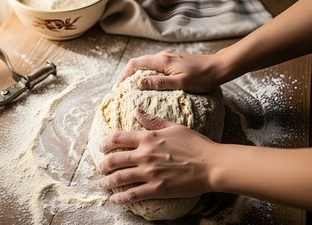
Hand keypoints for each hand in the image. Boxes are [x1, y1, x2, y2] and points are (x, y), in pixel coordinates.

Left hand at [97, 107, 220, 203]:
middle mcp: (145, 155)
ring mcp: (149, 173)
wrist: (211, 164)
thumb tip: (136, 111)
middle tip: (100, 168)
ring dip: (107, 182)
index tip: (101, 147)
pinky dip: (121, 198)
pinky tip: (114, 199)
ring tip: (102, 184)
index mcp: (148, 138)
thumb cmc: (195, 144)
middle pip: (115, 160)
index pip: (119, 138)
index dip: (106, 143)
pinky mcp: (156, 188)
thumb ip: (152, 121)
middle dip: (103, 165)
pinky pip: (133, 194)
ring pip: (120, 178)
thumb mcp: (173, 127)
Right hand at [115, 51, 224, 93]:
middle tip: (120, 92)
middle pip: (137, 64)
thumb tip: (139, 83)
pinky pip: (153, 68)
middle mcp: (162, 57)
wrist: (219, 68)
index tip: (117, 89)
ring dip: (135, 76)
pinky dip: (145, 76)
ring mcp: (167, 59)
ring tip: (129, 91)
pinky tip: (146, 86)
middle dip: (126, 76)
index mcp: (162, 61)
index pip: (134, 65)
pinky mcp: (173, 63)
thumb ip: (160, 83)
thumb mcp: (181, 83)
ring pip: (145, 66)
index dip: (123, 76)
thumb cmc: (202, 77)